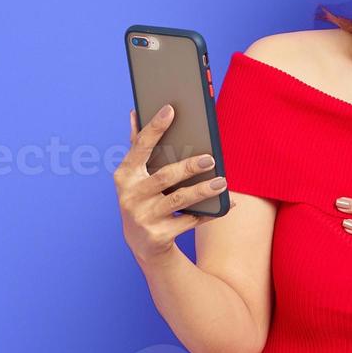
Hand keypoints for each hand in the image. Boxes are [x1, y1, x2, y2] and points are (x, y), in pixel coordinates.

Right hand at [113, 104, 227, 264]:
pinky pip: (189, 221)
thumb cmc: (143, 198)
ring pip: (178, 200)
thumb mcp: (136, 176)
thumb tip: (135, 112)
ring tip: (222, 182)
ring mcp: (143, 217)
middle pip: (164, 177)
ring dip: (202, 190)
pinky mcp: (158, 236)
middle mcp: (130, 196)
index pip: (140, 146)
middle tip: (211, 158)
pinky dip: (210, 213)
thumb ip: (138, 147)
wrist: (142, 243)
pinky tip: (226, 204)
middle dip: (188, 167)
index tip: (170, 109)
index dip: (155, 127)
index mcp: (125, 175)